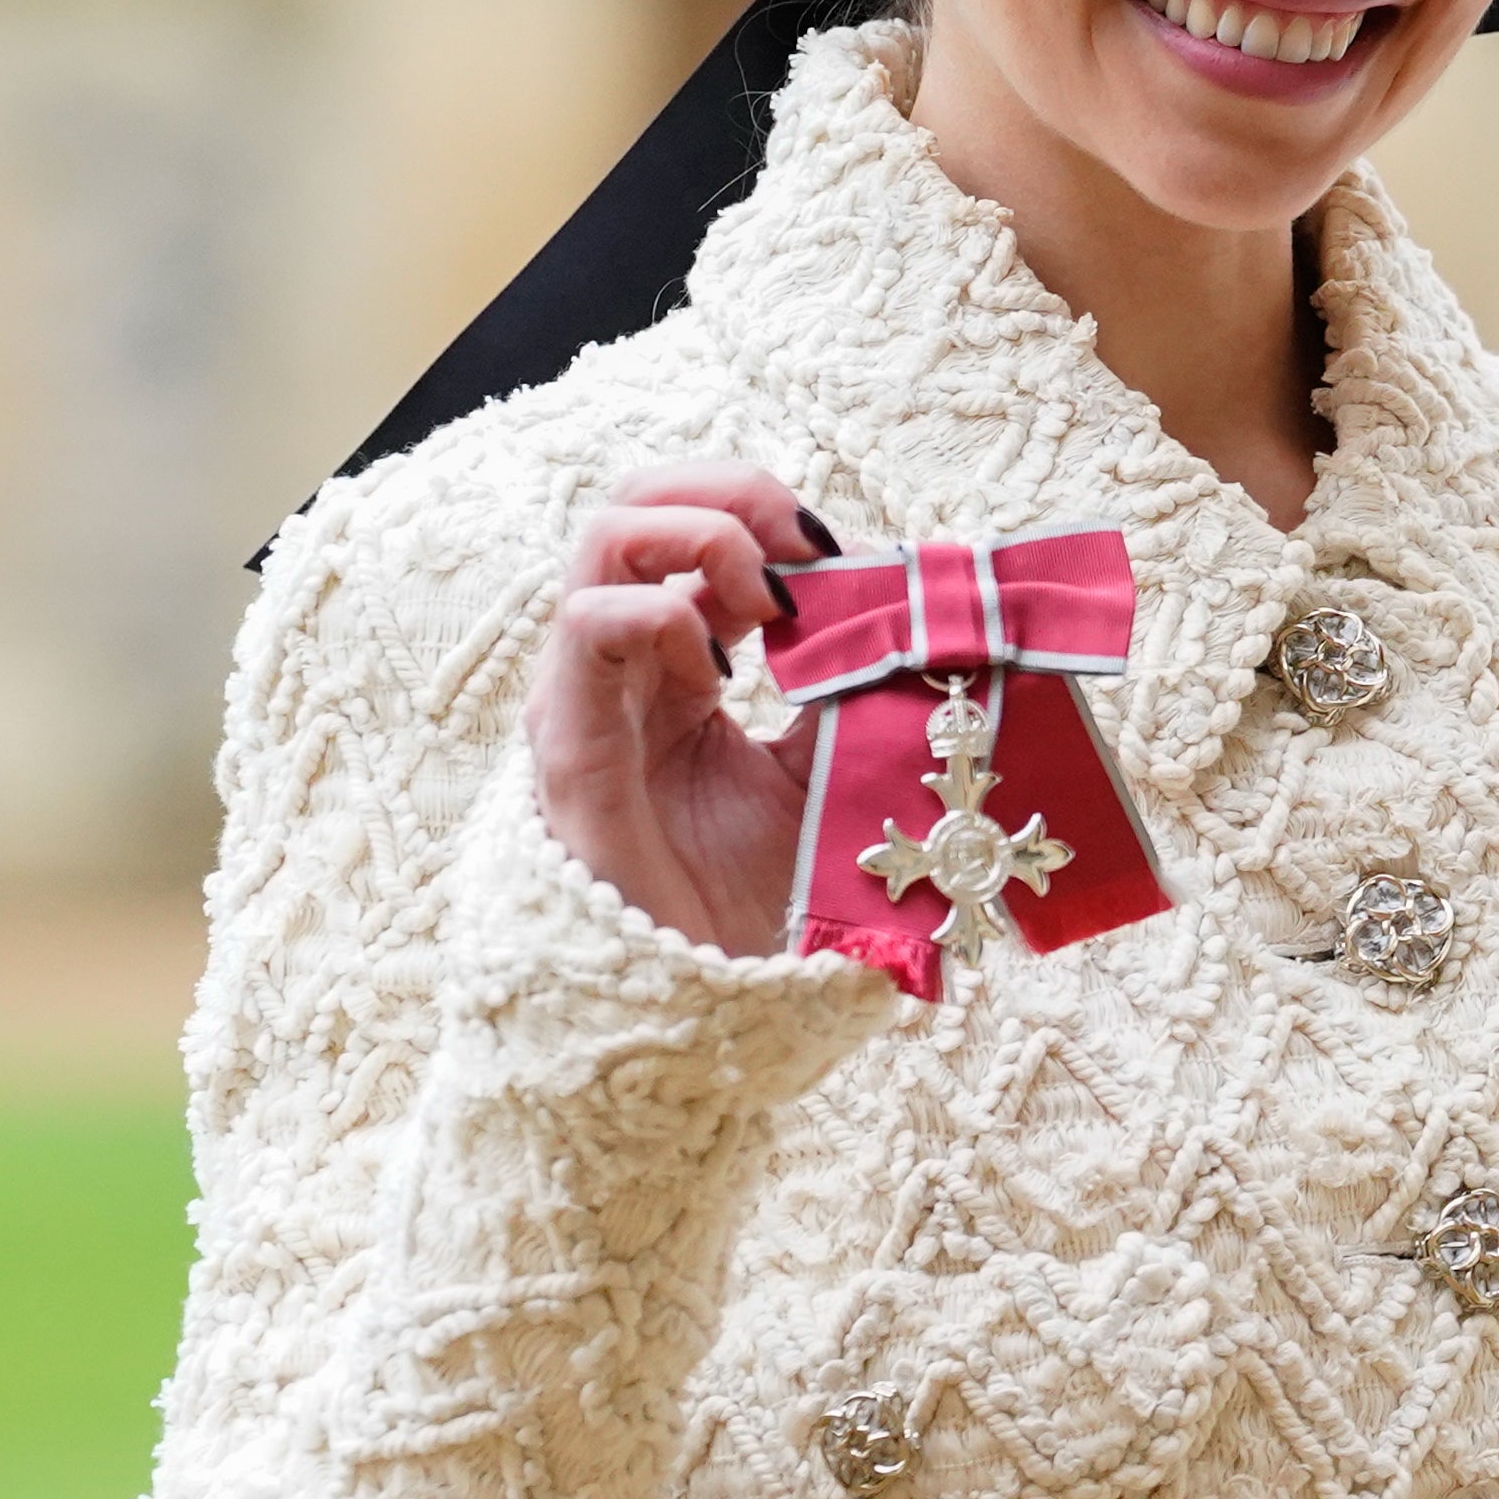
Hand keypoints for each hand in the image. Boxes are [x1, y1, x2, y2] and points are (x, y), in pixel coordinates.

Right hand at [524, 463, 832, 959]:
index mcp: (685, 663)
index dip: (772, 516)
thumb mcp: (838, 770)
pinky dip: (661, 611)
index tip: (846, 556)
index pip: (698, 529)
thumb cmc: (763, 897)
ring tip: (766, 602)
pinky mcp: (573, 743)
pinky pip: (590, 627)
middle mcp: (627, 666)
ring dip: (700, 536)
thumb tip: (924, 609)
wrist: (715, 1004)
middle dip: (729, 493)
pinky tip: (718, 665)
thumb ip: (865, 690)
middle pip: (638, 504)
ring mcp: (591, 697)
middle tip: (804, 546)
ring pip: (603, 538)